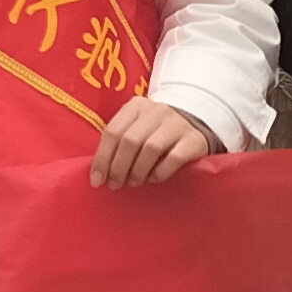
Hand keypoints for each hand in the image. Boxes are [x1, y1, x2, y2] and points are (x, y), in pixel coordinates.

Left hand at [92, 97, 214, 189]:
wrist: (194, 126)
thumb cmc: (155, 132)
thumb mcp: (136, 129)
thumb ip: (118, 143)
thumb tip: (99, 173)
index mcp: (136, 106)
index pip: (113, 131)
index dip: (102, 158)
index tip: (97, 180)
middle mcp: (156, 111)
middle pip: (130, 141)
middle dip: (118, 167)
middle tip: (115, 185)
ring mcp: (176, 124)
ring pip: (150, 149)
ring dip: (137, 171)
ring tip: (133, 183)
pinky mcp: (193, 140)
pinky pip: (173, 158)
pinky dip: (159, 172)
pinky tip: (153, 179)